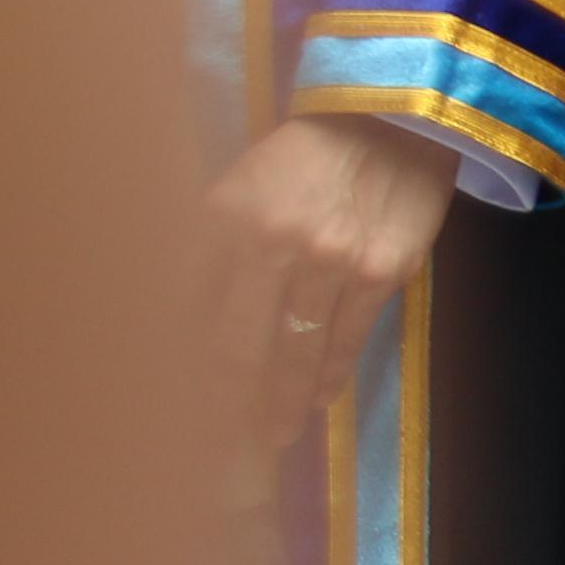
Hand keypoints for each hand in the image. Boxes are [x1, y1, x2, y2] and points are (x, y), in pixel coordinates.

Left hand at [203, 113, 462, 450]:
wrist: (395, 113)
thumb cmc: (305, 156)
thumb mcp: (239, 190)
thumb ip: (208, 253)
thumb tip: (180, 330)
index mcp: (223, 219)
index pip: (186, 315)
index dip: (178, 370)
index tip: (170, 412)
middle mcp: (272, 243)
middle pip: (236, 350)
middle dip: (224, 408)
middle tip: (216, 450)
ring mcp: (330, 260)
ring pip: (294, 354)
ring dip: (279, 404)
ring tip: (271, 436)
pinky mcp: (381, 270)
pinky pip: (347, 340)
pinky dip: (329, 378)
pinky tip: (316, 401)